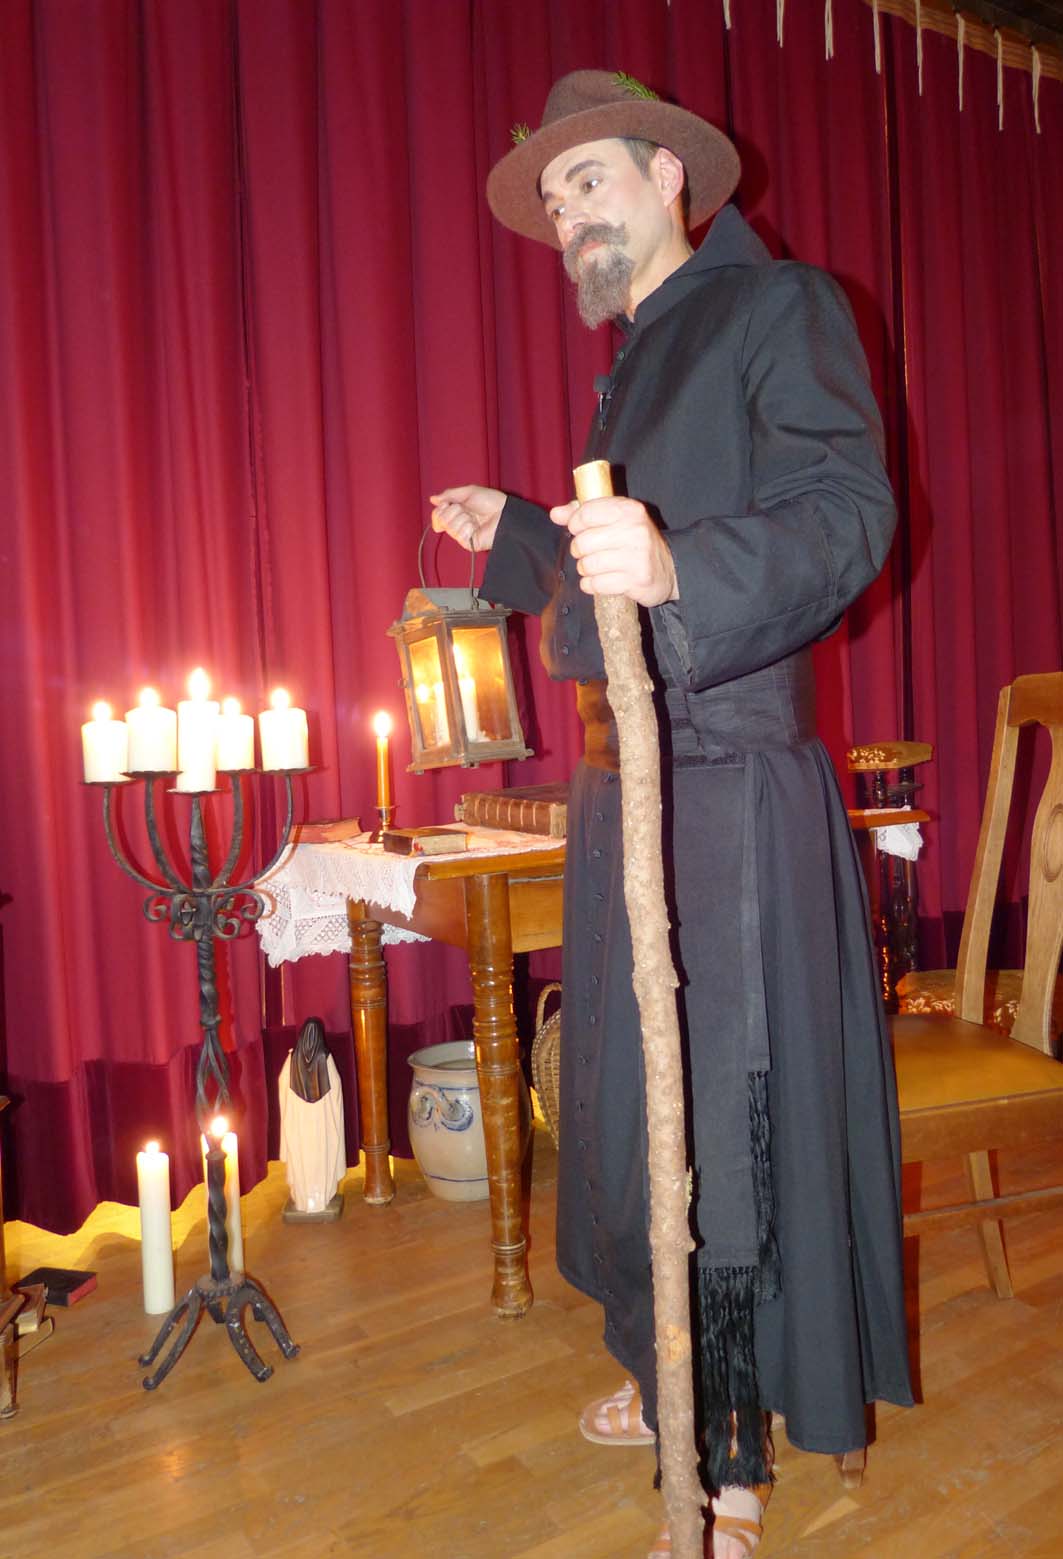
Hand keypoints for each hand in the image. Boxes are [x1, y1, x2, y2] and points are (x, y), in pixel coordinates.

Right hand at [429, 485, 505, 552]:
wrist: (503, 512)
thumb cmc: (490, 501)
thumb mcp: (468, 492)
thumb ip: (449, 495)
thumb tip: (432, 499)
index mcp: (456, 512)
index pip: (437, 515)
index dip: (439, 510)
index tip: (447, 504)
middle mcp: (458, 524)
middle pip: (441, 520)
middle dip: (453, 511)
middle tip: (467, 510)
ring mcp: (463, 534)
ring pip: (450, 526)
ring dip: (463, 518)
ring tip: (475, 518)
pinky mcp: (468, 543)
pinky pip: (459, 535)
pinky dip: (467, 527)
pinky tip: (476, 527)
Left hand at [549, 496, 678, 605]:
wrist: (669, 569)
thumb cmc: (635, 541)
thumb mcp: (615, 519)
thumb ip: (584, 513)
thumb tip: (555, 514)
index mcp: (629, 510)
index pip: (585, 513)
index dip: (575, 524)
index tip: (581, 530)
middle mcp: (635, 530)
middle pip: (583, 542)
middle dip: (579, 551)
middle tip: (588, 553)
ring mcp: (637, 557)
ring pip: (587, 565)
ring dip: (586, 569)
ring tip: (596, 567)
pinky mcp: (636, 580)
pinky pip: (596, 584)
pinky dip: (591, 585)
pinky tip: (600, 580)